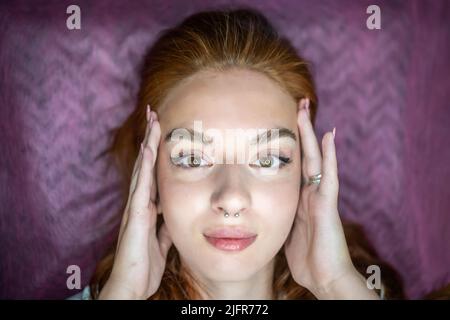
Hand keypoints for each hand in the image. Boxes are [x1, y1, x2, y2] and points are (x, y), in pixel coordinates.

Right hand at [99, 107, 171, 299]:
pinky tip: (149, 148)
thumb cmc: (144, 266)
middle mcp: (140, 203)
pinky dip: (145, 166)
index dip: (157, 154)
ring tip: (152, 121)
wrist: (132, 285)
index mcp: (148, 208)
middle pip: (146, 165)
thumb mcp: (162, 242)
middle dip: (150, 140)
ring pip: (142, 169)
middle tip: (154, 115)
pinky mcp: (136, 215)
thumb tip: (173, 218)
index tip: (163, 134)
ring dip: (147, 145)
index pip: (153, 174)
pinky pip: (141, 186)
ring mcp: (136, 207)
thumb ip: (166, 228)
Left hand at [284, 98, 377, 298]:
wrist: (325, 277)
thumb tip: (262, 208)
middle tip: (295, 104)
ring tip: (304, 109)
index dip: (286, 144)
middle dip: (299, 130)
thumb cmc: (307, 258)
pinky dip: (329, 156)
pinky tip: (328, 136)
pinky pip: (329, 176)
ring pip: (315, 158)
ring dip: (310, 134)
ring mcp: (320, 196)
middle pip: (303, 154)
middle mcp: (310, 192)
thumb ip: (279, 215)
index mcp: (299, 198)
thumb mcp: (286, 230)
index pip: (292, 164)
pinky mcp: (327, 205)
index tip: (277, 123)